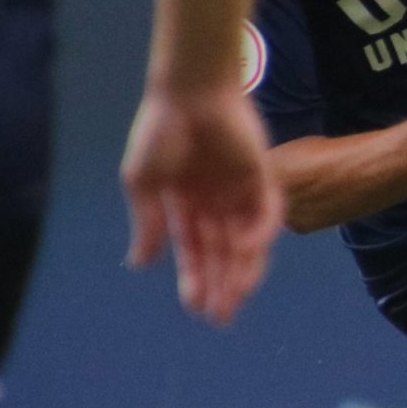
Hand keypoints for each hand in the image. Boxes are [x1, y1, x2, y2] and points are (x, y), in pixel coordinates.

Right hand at [122, 82, 282, 325]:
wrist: (188, 91)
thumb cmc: (160, 131)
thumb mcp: (143, 182)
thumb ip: (147, 223)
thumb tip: (139, 265)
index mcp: (185, 204)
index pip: (195, 250)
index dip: (195, 279)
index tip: (194, 307)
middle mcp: (215, 201)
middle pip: (223, 252)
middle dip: (222, 284)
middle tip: (221, 316)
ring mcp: (239, 189)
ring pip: (246, 239)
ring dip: (243, 268)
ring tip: (237, 295)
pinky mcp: (261, 173)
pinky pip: (267, 210)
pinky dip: (261, 232)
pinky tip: (249, 250)